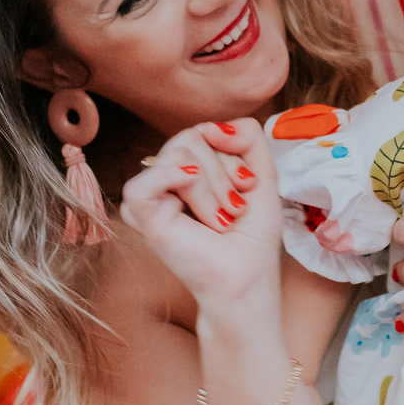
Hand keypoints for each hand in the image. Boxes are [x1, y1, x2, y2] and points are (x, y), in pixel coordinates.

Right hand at [120, 119, 277, 309]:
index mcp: (188, 168)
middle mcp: (165, 178)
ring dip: (213, 187)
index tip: (247, 189)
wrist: (246, 277)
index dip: (233, 156)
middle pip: (192, 136)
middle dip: (225, 171)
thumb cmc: (251, 235)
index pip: (206, 131)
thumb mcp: (261, 173)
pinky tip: (194, 197)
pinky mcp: (141, 216)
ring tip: (219, 219)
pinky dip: (176, 180)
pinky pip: (145, 180)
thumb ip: (246, 135)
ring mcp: (151, 196)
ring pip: (179, 152)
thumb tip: (212, 127)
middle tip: (234, 208)